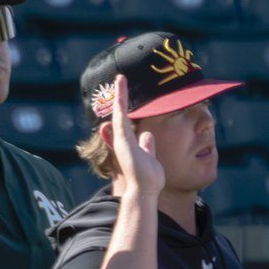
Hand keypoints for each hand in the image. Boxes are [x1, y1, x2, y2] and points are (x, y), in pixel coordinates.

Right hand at [104, 76, 165, 197]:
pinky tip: (121, 86)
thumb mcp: (150, 157)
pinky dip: (120, 100)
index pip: (127, 122)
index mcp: (130, 143)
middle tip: (120, 80)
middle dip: (119, 97)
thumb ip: (147, 146)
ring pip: (119, 111)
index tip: (125, 96)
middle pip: (120, 114)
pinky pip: (121, 115)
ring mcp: (122, 139)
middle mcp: (123, 139)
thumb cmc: (148, 178)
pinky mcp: (123, 139)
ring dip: (119, 93)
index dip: (126, 108)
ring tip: (120, 77)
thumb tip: (148, 135)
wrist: (144, 190)